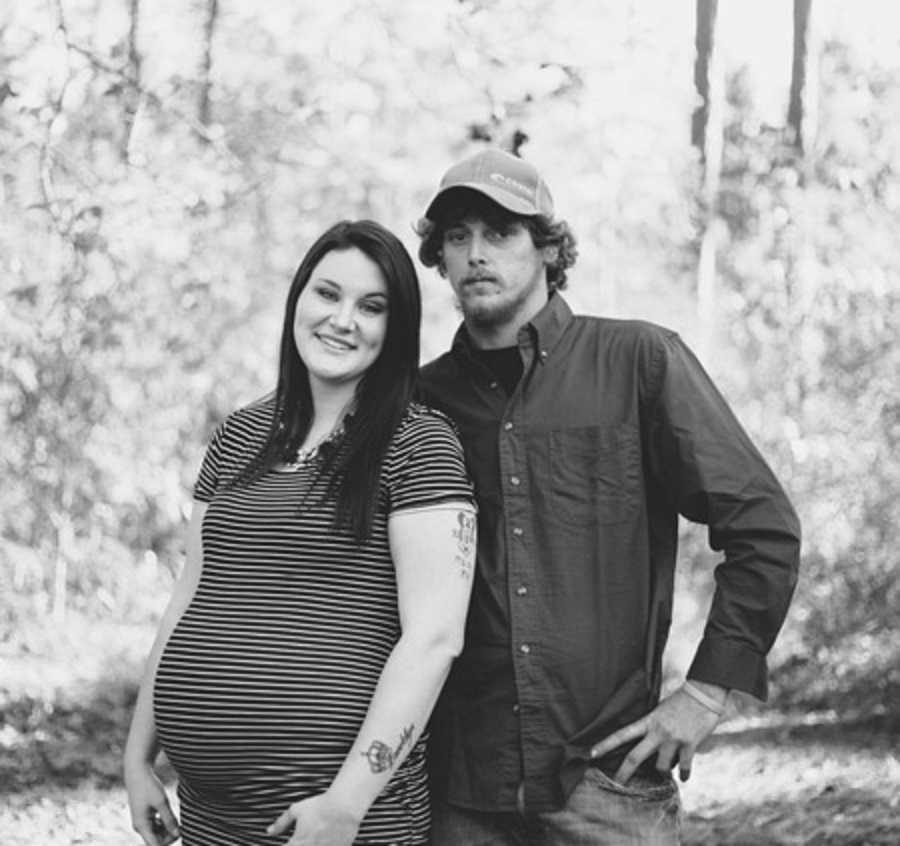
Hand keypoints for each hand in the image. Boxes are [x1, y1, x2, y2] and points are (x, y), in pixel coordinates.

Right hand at [124, 763, 179, 845]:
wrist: (138, 772)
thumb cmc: (149, 786)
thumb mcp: (162, 802)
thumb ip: (169, 819)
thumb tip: (177, 834)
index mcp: (141, 826)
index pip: (155, 845)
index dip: (169, 841)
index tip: (180, 832)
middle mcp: (139, 826)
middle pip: (156, 841)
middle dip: (169, 836)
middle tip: (181, 825)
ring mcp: (141, 821)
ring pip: (156, 833)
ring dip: (167, 830)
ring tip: (177, 819)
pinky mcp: (144, 816)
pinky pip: (155, 826)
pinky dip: (164, 823)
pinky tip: (171, 815)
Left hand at [267, 792, 361, 845]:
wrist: (344, 806)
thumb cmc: (320, 806)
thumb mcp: (296, 810)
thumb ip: (281, 823)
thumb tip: (269, 831)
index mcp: (297, 843)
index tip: (280, 843)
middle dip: (297, 845)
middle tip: (302, 838)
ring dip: (311, 845)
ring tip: (313, 837)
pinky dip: (323, 845)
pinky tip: (324, 839)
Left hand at [589, 683, 724, 783]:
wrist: (703, 694)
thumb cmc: (680, 699)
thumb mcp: (660, 709)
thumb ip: (652, 724)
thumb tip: (646, 740)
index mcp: (648, 721)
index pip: (621, 734)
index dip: (605, 744)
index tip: (591, 753)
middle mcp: (657, 732)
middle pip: (635, 757)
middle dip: (624, 773)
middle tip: (616, 784)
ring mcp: (673, 739)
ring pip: (661, 768)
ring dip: (663, 773)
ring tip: (666, 772)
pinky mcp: (689, 745)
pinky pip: (683, 768)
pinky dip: (684, 775)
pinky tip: (684, 777)